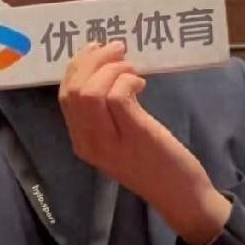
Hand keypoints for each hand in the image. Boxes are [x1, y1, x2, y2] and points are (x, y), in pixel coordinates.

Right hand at [59, 42, 232, 244]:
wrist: (179, 195)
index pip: (64, 95)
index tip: (96, 49)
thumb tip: (108, 68)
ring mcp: (109, 141)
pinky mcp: (134, 135)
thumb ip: (108, 112)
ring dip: (112, 68)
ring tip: (132, 69)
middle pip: (73, 90)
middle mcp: (88, 142)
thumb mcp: (120, 137)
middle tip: (118, 49)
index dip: (77, 66)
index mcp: (81, 140)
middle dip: (93, 60)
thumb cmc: (153, 162)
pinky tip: (141, 84)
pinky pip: (117, 97)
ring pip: (91, 91)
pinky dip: (127, 80)